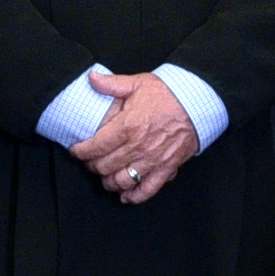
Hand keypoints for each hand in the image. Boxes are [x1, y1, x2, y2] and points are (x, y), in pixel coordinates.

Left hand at [73, 71, 200, 201]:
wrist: (197, 102)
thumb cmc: (168, 93)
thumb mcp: (137, 83)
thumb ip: (111, 84)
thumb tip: (91, 78)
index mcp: (126, 126)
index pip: (95, 147)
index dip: (81, 152)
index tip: (77, 150)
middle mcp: (137, 147)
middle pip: (104, 166)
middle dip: (92, 166)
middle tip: (91, 161)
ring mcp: (151, 160)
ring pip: (121, 181)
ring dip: (109, 182)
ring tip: (105, 176)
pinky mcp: (166, 168)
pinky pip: (147, 190)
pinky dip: (134, 197)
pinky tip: (125, 196)